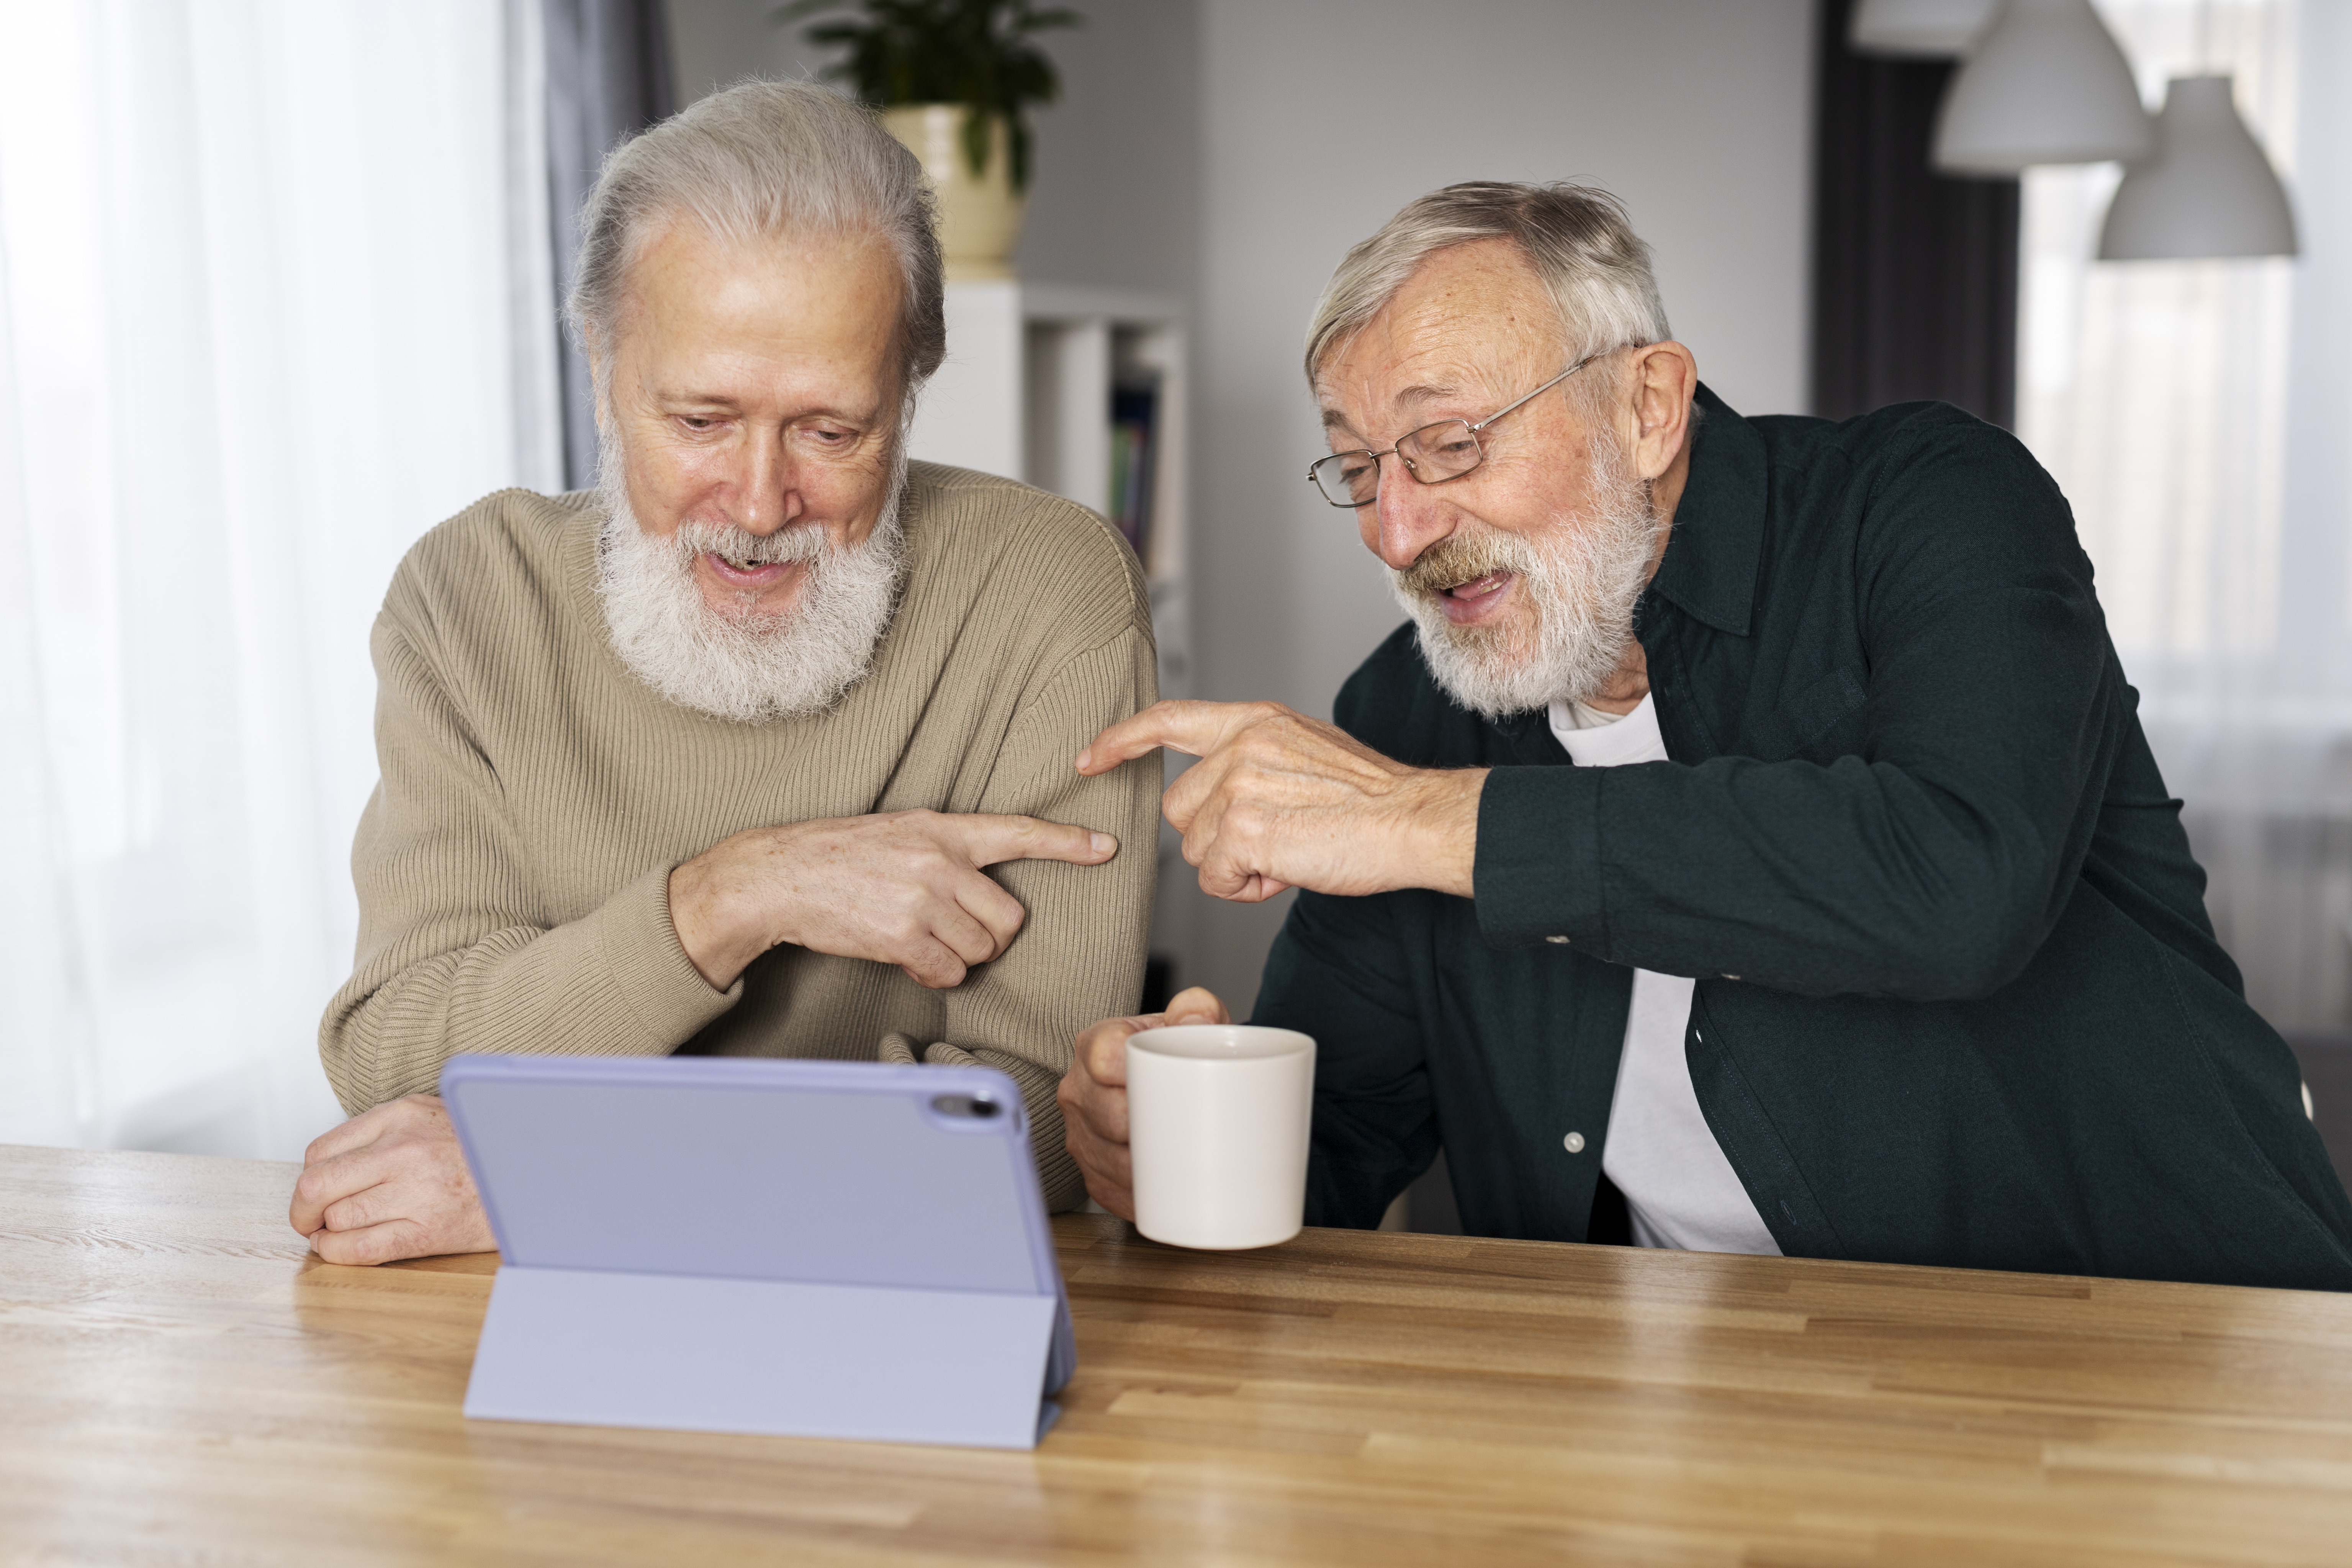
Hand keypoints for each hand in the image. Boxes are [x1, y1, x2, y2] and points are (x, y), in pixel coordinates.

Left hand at [288, 1095, 495, 1264]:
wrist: (533, 1173)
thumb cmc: (478, 1148)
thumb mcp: (430, 1115)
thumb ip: (383, 1130)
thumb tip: (328, 1164)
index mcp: (403, 1116)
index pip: (321, 1151)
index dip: (309, 1177)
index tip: (317, 1191)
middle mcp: (405, 1151)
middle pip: (316, 1186)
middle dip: (302, 1209)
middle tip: (307, 1219)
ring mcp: (416, 1193)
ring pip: (335, 1219)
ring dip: (323, 1232)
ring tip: (332, 1232)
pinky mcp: (428, 1232)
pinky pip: (359, 1249)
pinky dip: (336, 1252)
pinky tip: (339, 1247)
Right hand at [668, 810, 1117, 989]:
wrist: (780, 876)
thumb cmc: (838, 857)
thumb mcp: (899, 834)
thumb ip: (946, 854)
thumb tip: (981, 892)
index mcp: (943, 829)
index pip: (1017, 832)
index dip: (1066, 842)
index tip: (1105, 846)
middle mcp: (940, 861)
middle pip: (1009, 919)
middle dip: (988, 936)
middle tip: (952, 932)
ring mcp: (923, 899)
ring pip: (981, 951)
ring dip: (957, 957)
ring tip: (917, 939)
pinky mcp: (904, 936)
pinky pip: (949, 972)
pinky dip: (933, 974)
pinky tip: (905, 956)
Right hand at [1058, 986, 1231, 1220]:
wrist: (1160, 1083)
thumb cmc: (1172, 1054)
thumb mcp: (1190, 1022)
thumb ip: (1198, 1008)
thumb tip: (1197, 1017)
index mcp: (1094, 1045)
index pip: (1105, 1057)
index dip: (1136, 1073)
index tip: (1171, 1083)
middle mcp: (1077, 1091)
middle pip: (1111, 1117)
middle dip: (1153, 1126)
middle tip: (1195, 1126)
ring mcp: (1080, 1136)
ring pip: (1113, 1161)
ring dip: (1151, 1166)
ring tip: (1189, 1159)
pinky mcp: (1091, 1174)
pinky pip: (1115, 1191)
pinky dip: (1146, 1194)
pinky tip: (1170, 1186)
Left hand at [1077, 700, 1484, 901]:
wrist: (1412, 820)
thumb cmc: (1371, 800)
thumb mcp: (1305, 753)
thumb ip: (1257, 761)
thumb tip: (1222, 801)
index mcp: (1256, 720)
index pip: (1170, 718)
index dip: (1123, 740)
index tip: (1091, 758)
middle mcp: (1241, 744)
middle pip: (1179, 809)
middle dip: (1215, 837)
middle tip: (1277, 841)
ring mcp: (1239, 784)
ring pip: (1195, 848)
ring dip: (1234, 865)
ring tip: (1290, 853)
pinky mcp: (1243, 829)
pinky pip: (1214, 879)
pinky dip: (1245, 888)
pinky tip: (1286, 871)